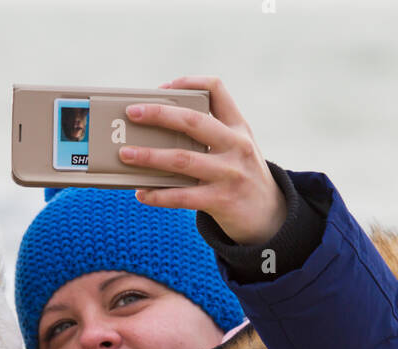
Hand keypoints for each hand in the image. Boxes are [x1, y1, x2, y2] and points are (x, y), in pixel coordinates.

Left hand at [119, 75, 286, 246]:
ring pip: (182, 160)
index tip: (163, 87)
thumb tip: (159, 132)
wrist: (272, 217)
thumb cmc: (243, 177)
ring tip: (125, 154)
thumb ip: (211, 136)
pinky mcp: (221, 200)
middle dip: (159, 114)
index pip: (216, 89)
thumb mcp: (238, 148)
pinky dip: (158, 194)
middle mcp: (236, 145)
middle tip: (132, 112)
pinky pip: (182, 196)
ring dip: (149, 156)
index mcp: (238, 127)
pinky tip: (142, 193)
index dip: (188, 82)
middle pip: (193, 121)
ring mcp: (229, 173)